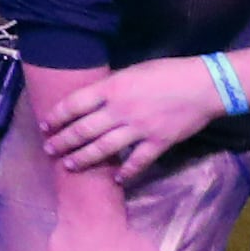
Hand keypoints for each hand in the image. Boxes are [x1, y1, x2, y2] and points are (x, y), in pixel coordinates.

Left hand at [36, 56, 228, 185]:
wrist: (204, 86)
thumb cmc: (167, 72)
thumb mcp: (131, 72)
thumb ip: (110, 87)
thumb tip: (91, 98)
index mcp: (112, 89)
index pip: (74, 104)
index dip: (56, 116)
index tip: (45, 125)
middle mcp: (121, 110)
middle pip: (83, 130)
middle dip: (63, 141)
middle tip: (48, 149)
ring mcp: (139, 128)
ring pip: (103, 148)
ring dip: (83, 158)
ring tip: (69, 165)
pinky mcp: (159, 142)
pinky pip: (138, 161)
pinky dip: (126, 171)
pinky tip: (116, 179)